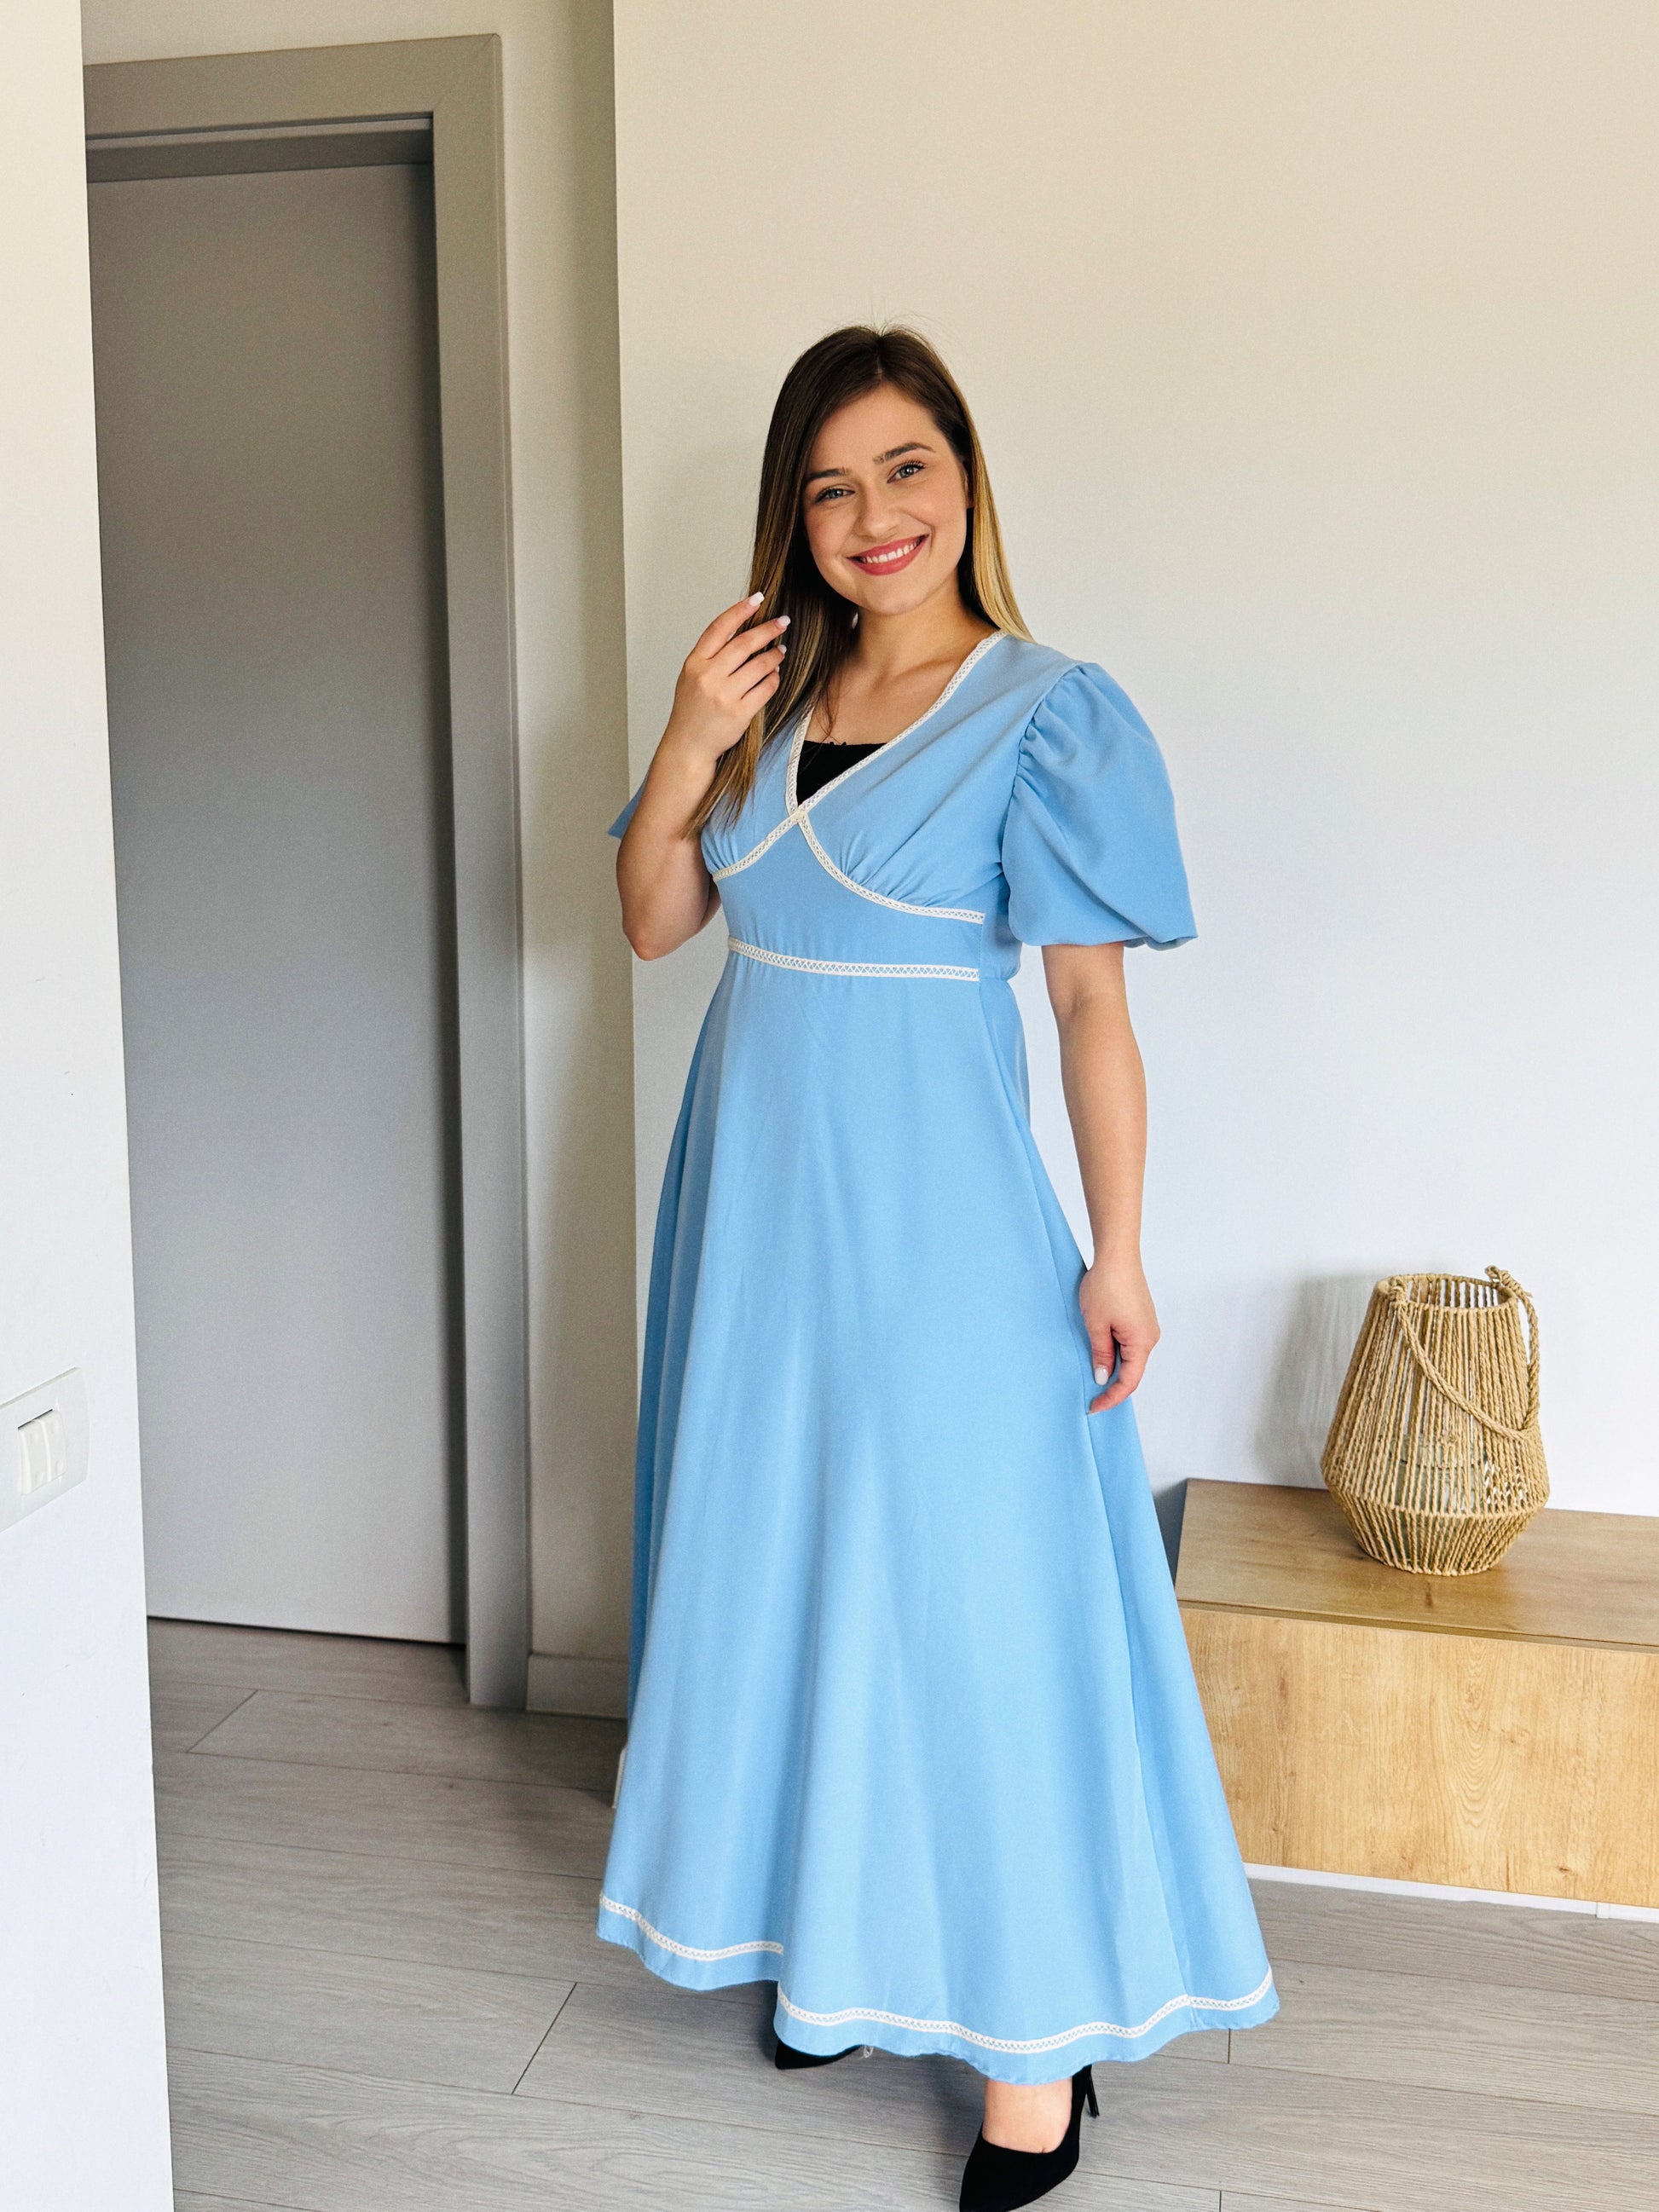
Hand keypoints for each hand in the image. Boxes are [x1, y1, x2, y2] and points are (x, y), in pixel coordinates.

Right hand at [662, 593, 788, 770]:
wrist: (688, 745)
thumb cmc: (692, 710)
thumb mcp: (691, 676)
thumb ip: (711, 655)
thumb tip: (741, 630)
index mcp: (695, 663)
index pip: (720, 628)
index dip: (740, 610)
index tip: (758, 599)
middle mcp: (708, 677)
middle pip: (744, 644)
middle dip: (768, 629)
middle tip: (783, 622)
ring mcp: (724, 696)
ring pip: (759, 665)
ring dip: (775, 655)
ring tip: (781, 651)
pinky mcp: (739, 714)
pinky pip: (766, 688)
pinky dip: (774, 679)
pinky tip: (775, 675)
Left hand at [1081, 1257, 1159, 1411]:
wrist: (1117, 1256)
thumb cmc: (1106, 1286)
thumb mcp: (1096, 1325)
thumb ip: (1100, 1354)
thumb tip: (1102, 1377)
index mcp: (1142, 1342)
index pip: (1129, 1381)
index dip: (1111, 1397)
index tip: (1094, 1407)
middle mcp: (1150, 1336)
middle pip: (1132, 1371)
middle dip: (1112, 1385)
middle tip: (1090, 1396)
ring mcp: (1147, 1326)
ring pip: (1130, 1356)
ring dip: (1113, 1366)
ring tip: (1091, 1372)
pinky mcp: (1141, 1317)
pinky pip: (1130, 1343)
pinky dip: (1116, 1351)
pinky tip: (1100, 1350)